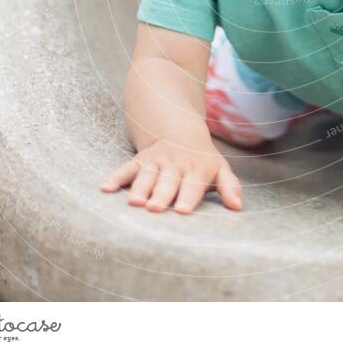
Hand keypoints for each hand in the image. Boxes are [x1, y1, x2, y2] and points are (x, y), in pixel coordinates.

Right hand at [99, 135, 242, 213]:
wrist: (180, 132)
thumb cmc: (202, 160)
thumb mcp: (220, 169)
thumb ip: (230, 187)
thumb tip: (238, 207)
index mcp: (198, 169)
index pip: (193, 185)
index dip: (188, 197)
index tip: (182, 210)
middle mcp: (176, 165)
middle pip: (168, 182)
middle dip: (161, 194)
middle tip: (154, 208)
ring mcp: (156, 162)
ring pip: (147, 175)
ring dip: (140, 187)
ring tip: (133, 202)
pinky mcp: (140, 161)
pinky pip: (126, 168)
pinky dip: (116, 177)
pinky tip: (105, 189)